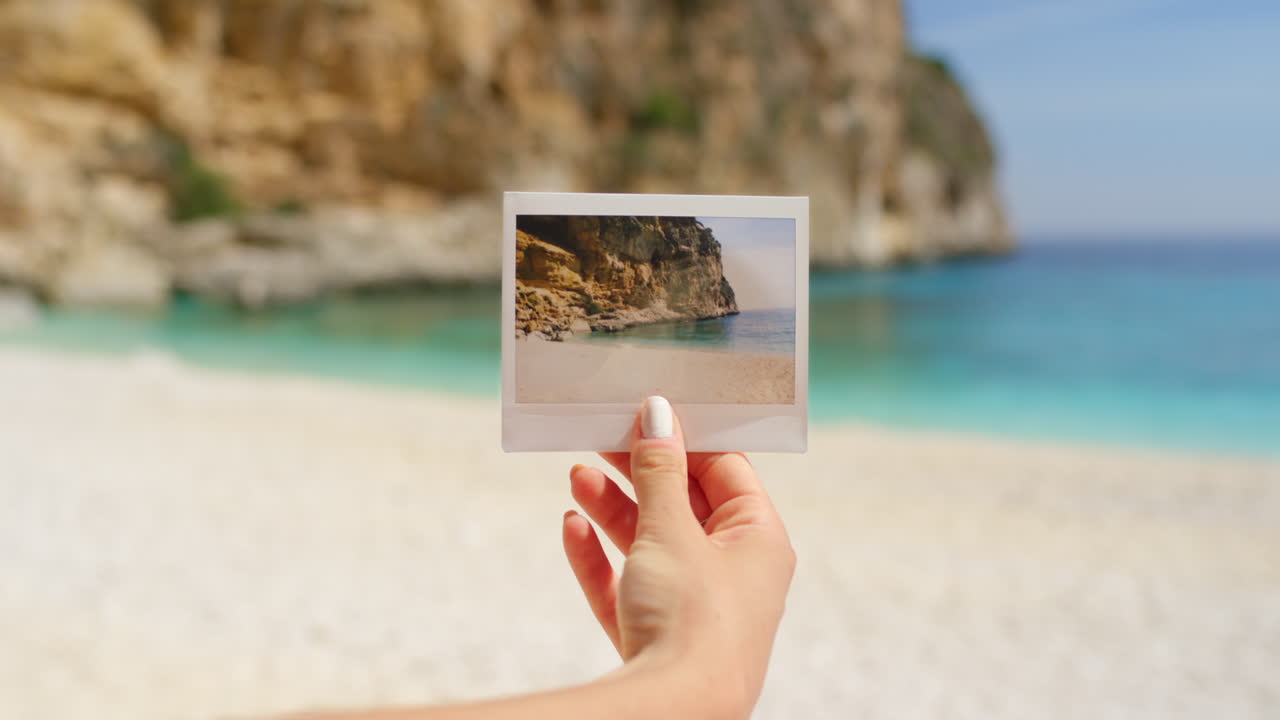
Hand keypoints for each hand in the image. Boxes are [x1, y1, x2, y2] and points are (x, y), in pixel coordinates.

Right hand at [562, 397, 795, 717]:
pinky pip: (627, 586)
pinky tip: (571, 527)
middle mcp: (734, 573)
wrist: (672, 712)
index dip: (686, 438)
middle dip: (640, 472)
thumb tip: (659, 413)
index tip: (647, 411)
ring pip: (651, 544)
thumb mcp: (671, 528)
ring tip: (576, 475)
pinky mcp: (657, 639)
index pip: (727, 471)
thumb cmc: (692, 618)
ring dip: (613, 508)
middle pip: (685, 505)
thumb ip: (660, 470)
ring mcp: (695, 609)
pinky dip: (600, 557)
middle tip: (601, 435)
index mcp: (760, 541)